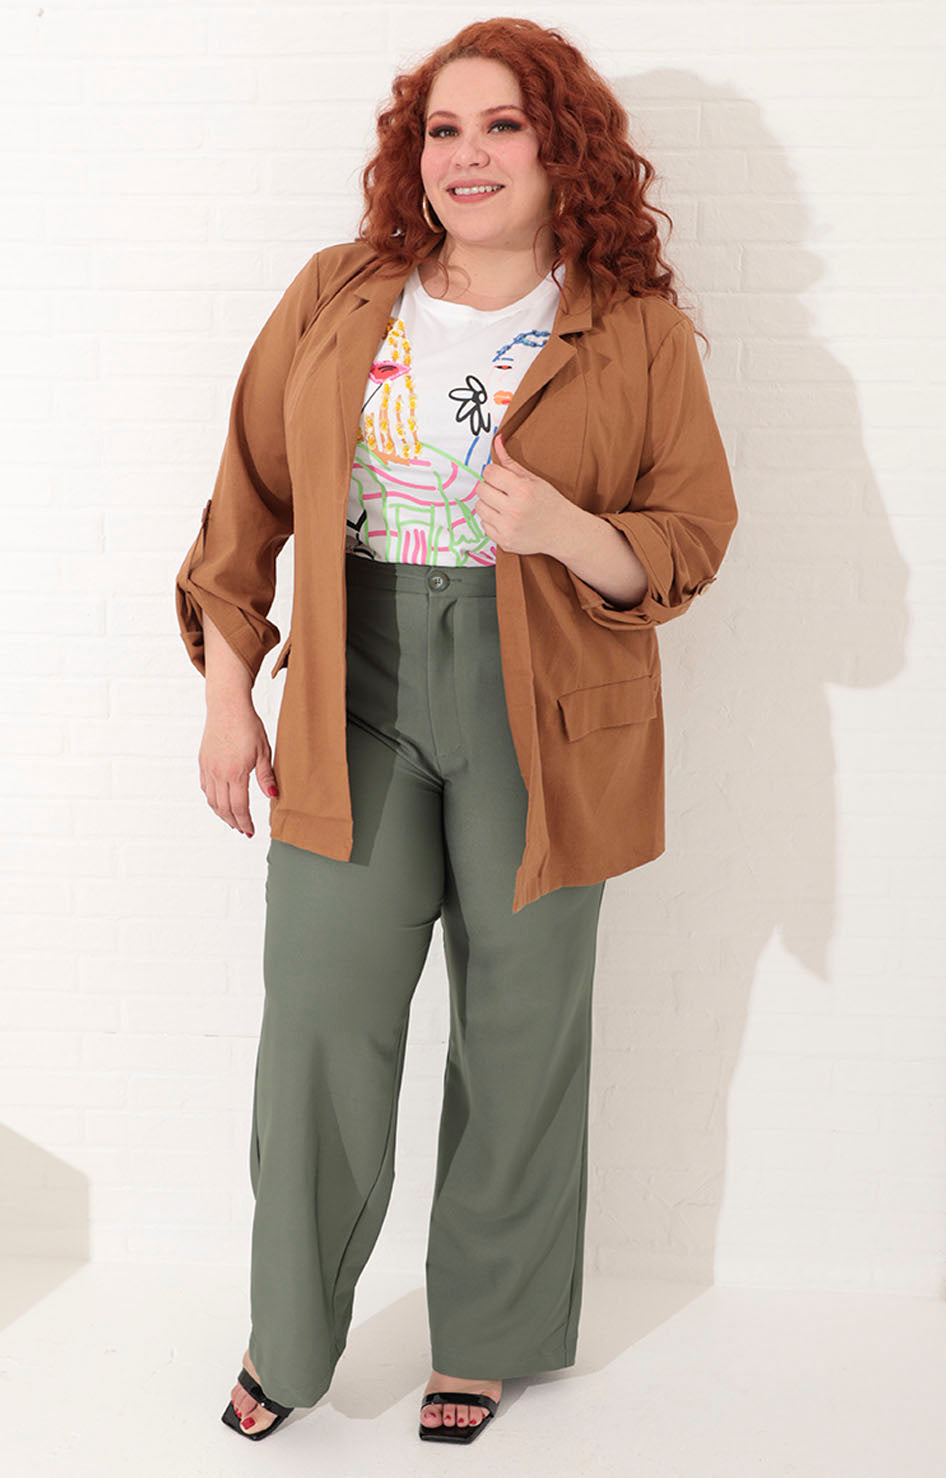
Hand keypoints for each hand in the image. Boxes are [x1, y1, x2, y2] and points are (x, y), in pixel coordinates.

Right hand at [198, 698, 278, 837]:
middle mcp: (218, 773)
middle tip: (243, 830)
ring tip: (233, 821)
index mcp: (235, 773)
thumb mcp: (263, 751)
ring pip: (212, 800)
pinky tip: (220, 803)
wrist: (227, 706)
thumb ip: (266, 776)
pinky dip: (212, 800)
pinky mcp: (203, 762)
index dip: (245, 822)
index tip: (251, 831)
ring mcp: (208, 768)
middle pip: (224, 808)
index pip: (239, 807)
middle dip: (234, 822)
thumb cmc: (248, 726)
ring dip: (222, 814)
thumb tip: (273, 796)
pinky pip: (205, 788)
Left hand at [474, 432, 577, 556]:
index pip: (489, 473)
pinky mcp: (504, 542)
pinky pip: (484, 525)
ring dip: (488, 504)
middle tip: (502, 490)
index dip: (493, 472)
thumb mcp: (533, 479)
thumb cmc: (550, 503)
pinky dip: (492, 520)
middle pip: (481, 489)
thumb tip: (497, 441)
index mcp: (522, 490)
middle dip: (489, 487)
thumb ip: (510, 462)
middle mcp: (514, 510)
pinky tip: (506, 518)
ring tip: (504, 504)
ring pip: (479, 507)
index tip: (499, 476)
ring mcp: (508, 528)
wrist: (563, 531)